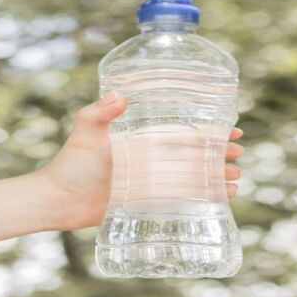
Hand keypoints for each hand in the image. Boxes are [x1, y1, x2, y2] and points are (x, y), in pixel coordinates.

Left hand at [42, 92, 244, 229]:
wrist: (58, 199)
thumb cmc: (71, 163)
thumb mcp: (85, 131)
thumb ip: (98, 112)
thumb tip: (120, 95)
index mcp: (142, 138)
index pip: (183, 130)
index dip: (209, 129)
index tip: (232, 127)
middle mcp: (150, 158)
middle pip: (194, 153)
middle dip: (218, 152)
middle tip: (239, 154)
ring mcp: (150, 181)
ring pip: (192, 176)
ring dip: (216, 176)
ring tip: (237, 177)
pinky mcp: (147, 202)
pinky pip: (181, 198)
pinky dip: (203, 196)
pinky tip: (222, 197)